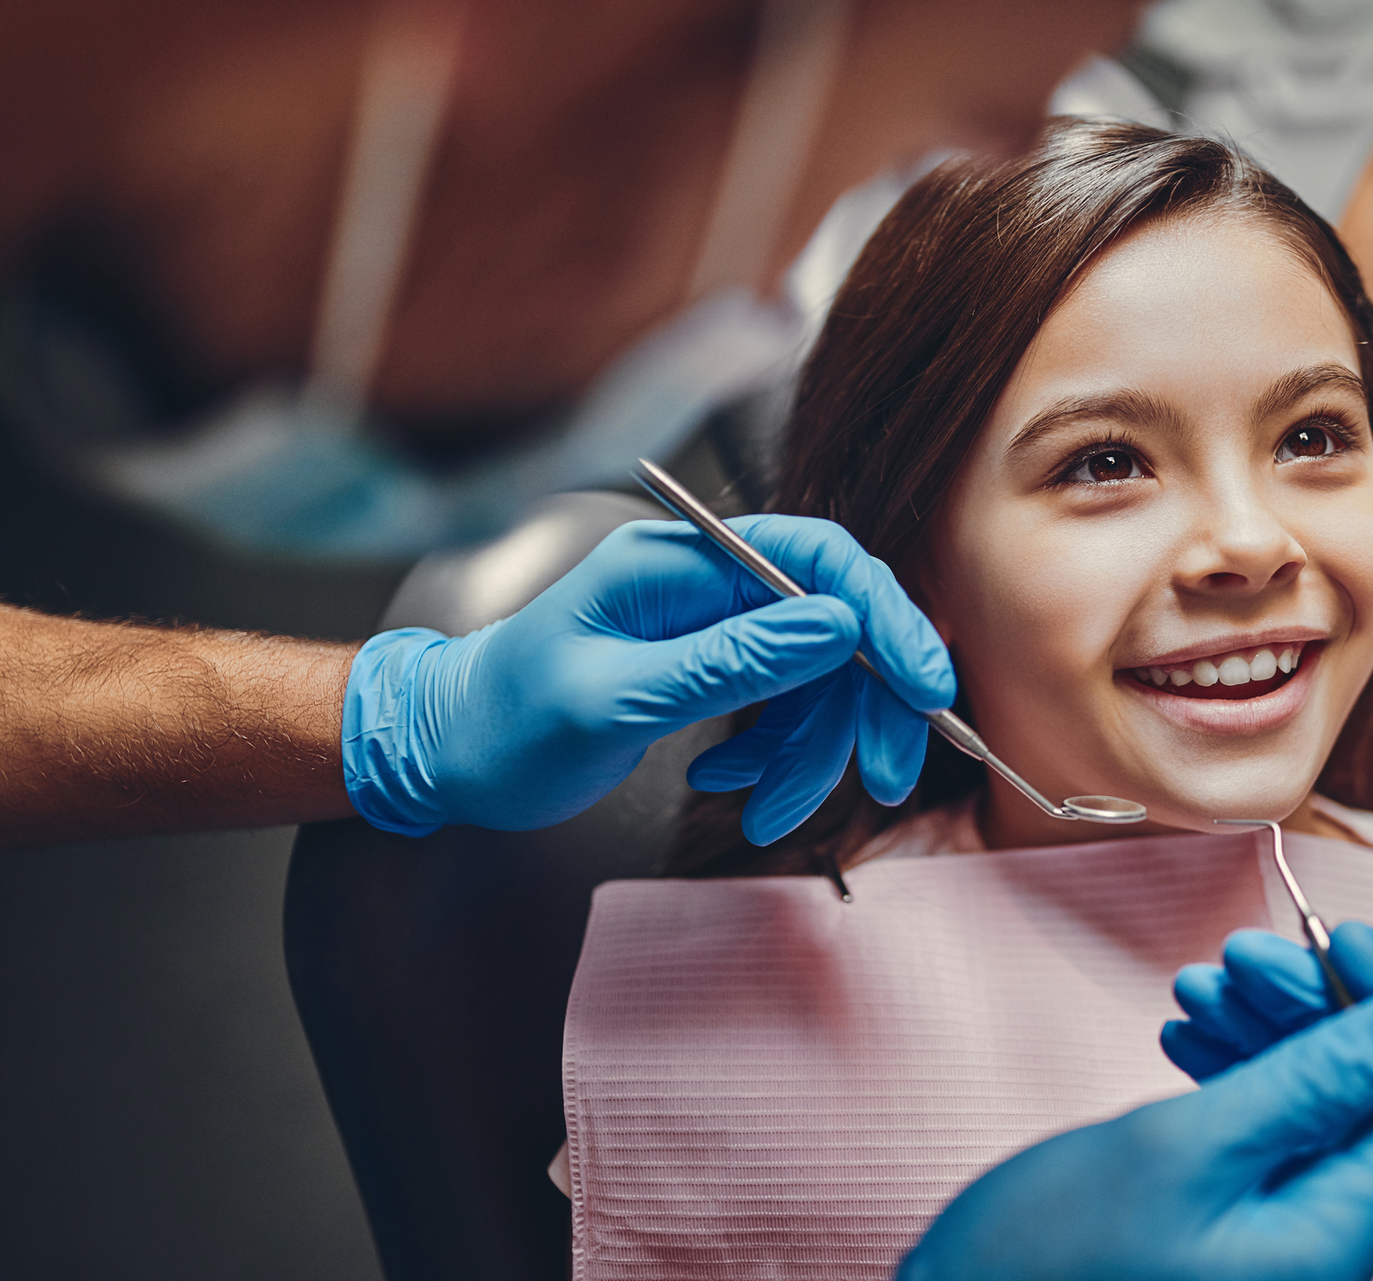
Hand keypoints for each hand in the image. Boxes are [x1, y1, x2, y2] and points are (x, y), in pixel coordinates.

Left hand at [341, 515, 953, 838]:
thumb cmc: (505, 722)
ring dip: (811, 753)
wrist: (446, 754)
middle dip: (861, 706)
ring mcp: (710, 626)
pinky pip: (780, 708)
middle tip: (877, 779)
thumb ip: (728, 660)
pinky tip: (731, 787)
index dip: (884, 616)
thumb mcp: (615, 697)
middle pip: (832, 625)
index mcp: (677, 563)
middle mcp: (703, 583)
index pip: (816, 558)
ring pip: (814, 678)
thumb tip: (836, 625)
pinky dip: (774, 758)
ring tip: (768, 815)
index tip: (926, 685)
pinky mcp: (711, 669)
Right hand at [898, 922, 1372, 1280]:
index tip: (1344, 938)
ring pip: (1310, 1103)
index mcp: (1331, 1243)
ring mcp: (1273, 1235)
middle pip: (1365, 1098)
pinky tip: (1186, 1033)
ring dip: (1266, 1028)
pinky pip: (1262, 1128)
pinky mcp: (1228, 1221)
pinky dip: (1233, 1068)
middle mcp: (1318, 1245)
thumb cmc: (1048, 1260)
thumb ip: (1306, 1087)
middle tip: (1243, 951)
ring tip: (1199, 983)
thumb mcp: (1179, 1150)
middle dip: (1313, 1007)